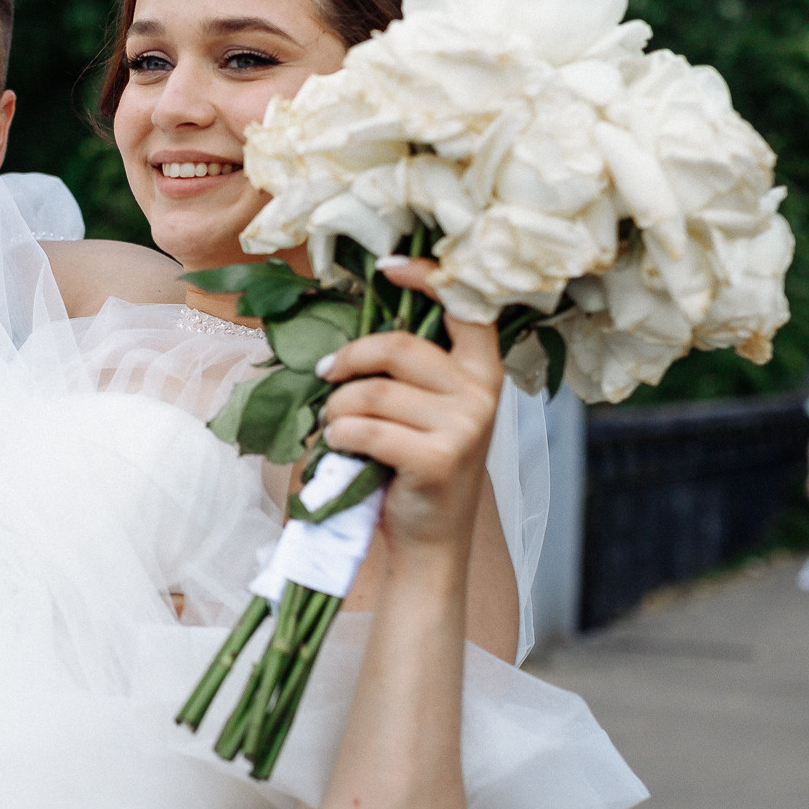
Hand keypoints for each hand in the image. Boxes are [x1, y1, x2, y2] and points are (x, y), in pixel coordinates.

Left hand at [314, 256, 501, 557]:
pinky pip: (366, 430)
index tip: (387, 268)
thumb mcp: (426, 409)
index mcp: (483, 371)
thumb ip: (410, 369)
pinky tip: (338, 447)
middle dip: (349, 359)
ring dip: (337, 408)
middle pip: (398, 347)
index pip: (464, 307)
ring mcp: (465, 427)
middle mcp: (483, 394)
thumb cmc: (418, 466)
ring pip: (373, 392)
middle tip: (326, 374)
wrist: (430, 540)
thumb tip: (358, 323)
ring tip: (333, 425)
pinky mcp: (439, 460)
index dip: (425, 278)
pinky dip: (339, 436)